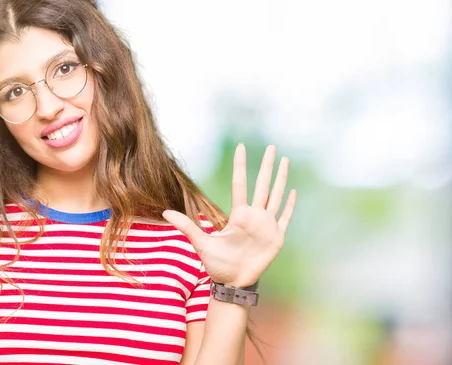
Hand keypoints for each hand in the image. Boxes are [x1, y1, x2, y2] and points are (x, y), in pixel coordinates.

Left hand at [163, 144, 296, 287]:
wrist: (232, 283)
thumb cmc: (216, 264)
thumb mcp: (201, 242)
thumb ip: (186, 225)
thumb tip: (164, 213)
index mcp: (238, 214)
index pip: (240, 183)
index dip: (240, 166)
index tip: (241, 147)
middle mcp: (254, 216)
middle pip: (263, 185)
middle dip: (268, 166)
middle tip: (273, 147)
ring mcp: (266, 225)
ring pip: (276, 196)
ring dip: (281, 179)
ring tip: (285, 161)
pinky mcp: (276, 237)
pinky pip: (285, 218)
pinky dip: (290, 205)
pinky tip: (293, 191)